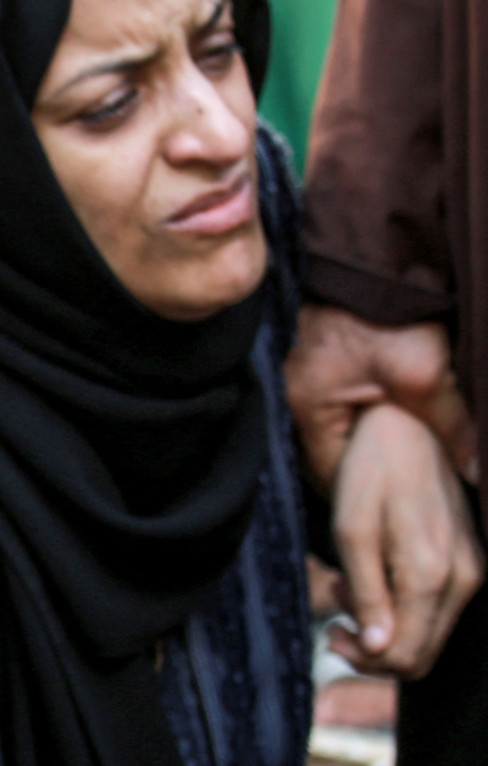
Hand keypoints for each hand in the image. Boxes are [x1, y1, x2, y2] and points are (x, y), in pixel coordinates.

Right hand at [286, 304, 473, 487]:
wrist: (372, 261)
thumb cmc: (384, 317)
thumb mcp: (422, 375)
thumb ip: (448, 425)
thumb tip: (475, 470)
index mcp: (306, 410)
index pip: (330, 477)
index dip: (367, 495)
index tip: (402, 505)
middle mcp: (296, 401)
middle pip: (333, 457)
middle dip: (370, 473)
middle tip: (408, 487)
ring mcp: (306, 383)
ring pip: (340, 434)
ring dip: (371, 447)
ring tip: (408, 462)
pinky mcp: (322, 368)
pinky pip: (342, 411)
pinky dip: (368, 423)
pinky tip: (397, 426)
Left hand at [328, 403, 482, 677]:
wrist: (406, 430)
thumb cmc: (371, 475)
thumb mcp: (351, 533)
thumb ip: (367, 593)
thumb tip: (379, 649)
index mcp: (431, 575)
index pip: (406, 655)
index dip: (365, 659)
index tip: (332, 633)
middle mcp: (463, 579)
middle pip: (421, 654)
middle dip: (373, 648)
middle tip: (334, 616)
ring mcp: (471, 571)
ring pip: (428, 634)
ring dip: (383, 625)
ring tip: (345, 585)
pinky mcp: (468, 562)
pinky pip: (436, 608)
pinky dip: (399, 606)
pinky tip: (368, 576)